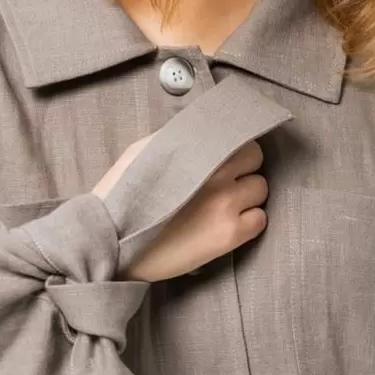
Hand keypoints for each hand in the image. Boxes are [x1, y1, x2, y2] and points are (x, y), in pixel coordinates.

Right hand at [92, 133, 270, 282]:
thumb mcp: (142, 153)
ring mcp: (226, 205)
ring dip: (247, 196)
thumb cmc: (123, 197)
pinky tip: (228, 226)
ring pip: (260, 190)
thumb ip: (175, 139)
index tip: (226, 159)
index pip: (240, 137)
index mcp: (196, 151)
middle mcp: (217, 174)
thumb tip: (200, 131)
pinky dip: (249, 222)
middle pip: (255, 160)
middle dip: (243, 169)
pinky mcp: (230, 235)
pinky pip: (260, 220)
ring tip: (224, 207)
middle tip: (226, 183)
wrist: (114, 243)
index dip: (234, 149)